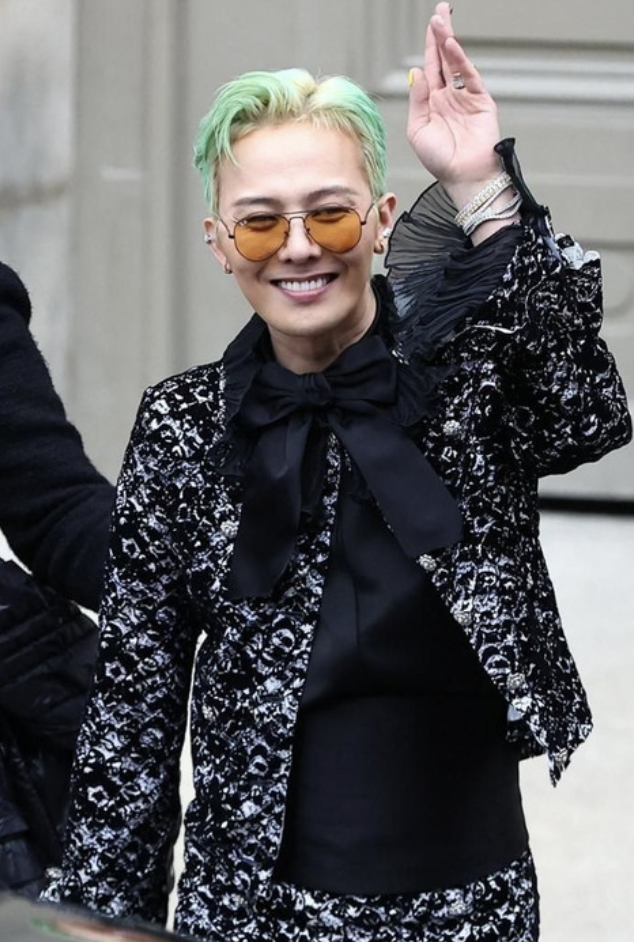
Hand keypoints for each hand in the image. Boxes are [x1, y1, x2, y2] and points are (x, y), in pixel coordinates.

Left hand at [407, 3, 501, 206]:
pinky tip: (451, 46)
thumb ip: (417, 100)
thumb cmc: (440, 161)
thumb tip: (417, 72)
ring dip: (448, 41)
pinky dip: (460, 60)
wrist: (465, 177)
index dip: (429, 46)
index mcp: (432, 103)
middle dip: (441, 34)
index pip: (430, 68)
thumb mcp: (418, 130)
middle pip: (444, 58)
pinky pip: (468, 75)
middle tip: (440, 10)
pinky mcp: (480, 100)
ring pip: (456, 62)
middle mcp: (449, 96)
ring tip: (441, 20)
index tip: (430, 24)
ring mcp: (465, 96)